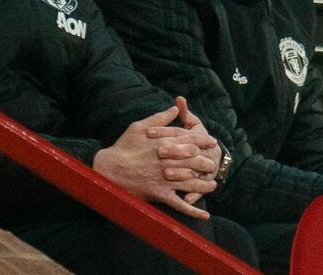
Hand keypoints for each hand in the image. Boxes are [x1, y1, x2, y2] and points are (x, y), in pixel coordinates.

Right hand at [93, 104, 216, 219]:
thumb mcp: (139, 126)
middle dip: (207, 162)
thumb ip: (160, 118)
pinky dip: (193, 210)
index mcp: (164, 143)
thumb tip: (175, 108)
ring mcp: (166, 179)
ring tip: (213, 184)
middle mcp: (168, 161)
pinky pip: (180, 204)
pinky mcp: (160, 194)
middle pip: (195, 161)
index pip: (190, 140)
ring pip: (192, 182)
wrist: (109, 169)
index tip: (212, 141)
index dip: (204, 141)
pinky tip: (204, 215)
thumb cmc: (123, 146)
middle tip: (213, 163)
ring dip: (204, 184)